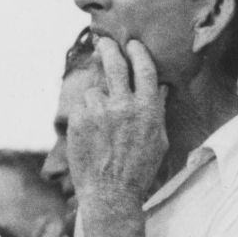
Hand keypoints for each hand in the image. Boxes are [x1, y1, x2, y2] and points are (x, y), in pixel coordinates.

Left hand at [67, 38, 167, 204]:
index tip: (132, 44)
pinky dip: (85, 114)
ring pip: (94, 90)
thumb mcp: (159, 141)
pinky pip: (81, 107)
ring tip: (100, 123)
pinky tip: (90, 133)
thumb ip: (157, 111)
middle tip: (104, 42)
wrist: (110, 194)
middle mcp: (122, 105)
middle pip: (114, 64)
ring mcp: (98, 111)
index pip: (143, 67)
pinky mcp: (78, 120)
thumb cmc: (138, 171)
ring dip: (96, 100)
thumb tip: (160, 87)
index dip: (137, 52)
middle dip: (109, 49)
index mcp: (147, 109)